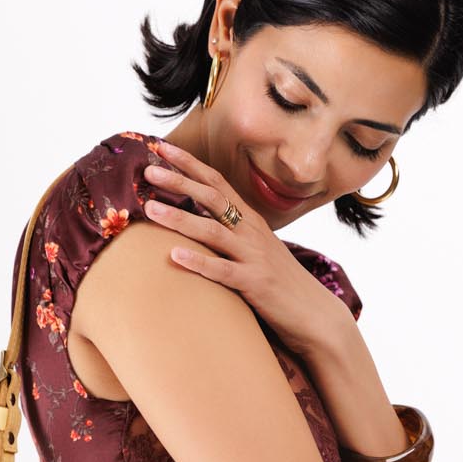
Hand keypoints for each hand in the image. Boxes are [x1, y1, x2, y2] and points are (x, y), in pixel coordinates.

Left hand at [141, 139, 341, 355]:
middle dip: (180, 182)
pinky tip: (174, 256)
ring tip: (150, 210)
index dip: (190, 164)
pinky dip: (199, 262)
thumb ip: (232, 235)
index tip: (161, 147)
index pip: (217, 182)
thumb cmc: (280, 284)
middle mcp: (252, 232)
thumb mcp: (256, 251)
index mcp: (250, 221)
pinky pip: (222, 271)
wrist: (314, 313)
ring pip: (213, 231)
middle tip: (148, 171)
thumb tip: (198, 224)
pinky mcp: (255, 283)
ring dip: (180, 218)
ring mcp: (254, 256)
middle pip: (212, 198)